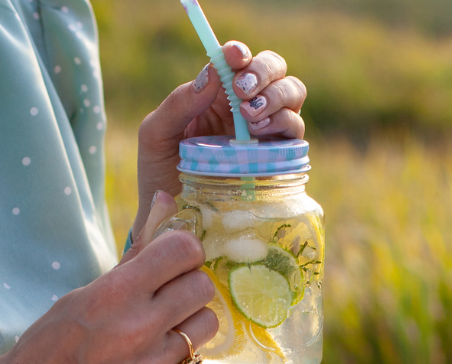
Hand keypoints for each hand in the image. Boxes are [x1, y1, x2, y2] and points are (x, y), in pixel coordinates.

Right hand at [0, 192, 217, 363]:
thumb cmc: (58, 335)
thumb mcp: (89, 289)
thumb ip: (137, 253)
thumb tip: (167, 199)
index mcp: (116, 294)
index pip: (183, 251)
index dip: (184, 249)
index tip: (176, 257)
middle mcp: (137, 330)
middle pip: (202, 286)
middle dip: (189, 284)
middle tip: (169, 294)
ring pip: (208, 324)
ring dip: (190, 321)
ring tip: (164, 327)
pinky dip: (184, 360)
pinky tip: (159, 357)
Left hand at [134, 41, 306, 233]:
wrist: (172, 221)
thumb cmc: (160, 176)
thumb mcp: (156, 135)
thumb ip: (178, 103)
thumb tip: (212, 75)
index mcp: (217, 95)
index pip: (238, 61)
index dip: (241, 53)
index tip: (234, 56)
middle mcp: (246, 108)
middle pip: (275, 70)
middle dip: (264, 71)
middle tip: (242, 91)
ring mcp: (266, 132)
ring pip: (292, 94)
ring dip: (275, 97)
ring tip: (250, 116)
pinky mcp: (280, 159)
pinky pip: (295, 132)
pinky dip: (283, 124)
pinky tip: (260, 134)